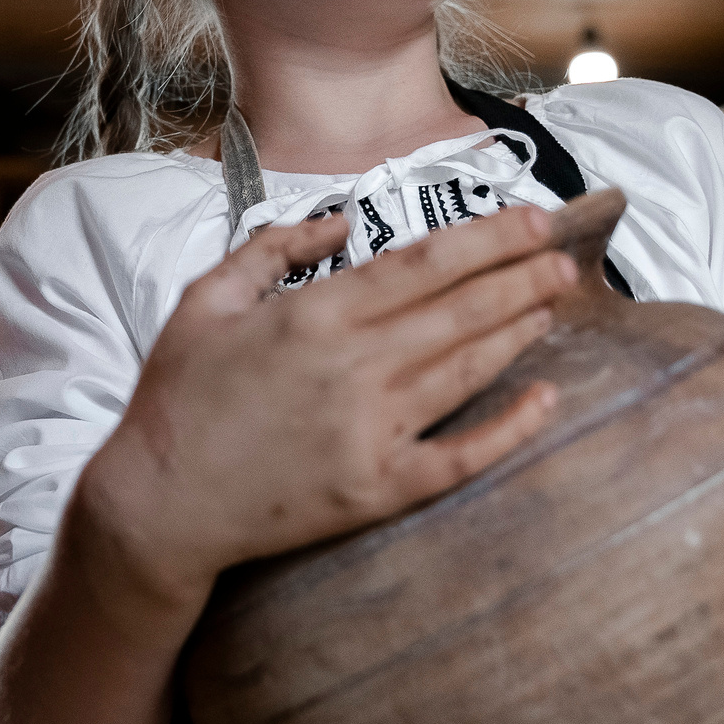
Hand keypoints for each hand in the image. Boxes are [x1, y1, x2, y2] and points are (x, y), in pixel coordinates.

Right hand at [80, 203, 577, 599]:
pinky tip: (545, 399)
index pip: (427, 263)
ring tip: (554, 303)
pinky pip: (460, 456)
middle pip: (462, 310)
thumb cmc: (177, 398)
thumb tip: (343, 219)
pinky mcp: (377, 488)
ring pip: (469, 370)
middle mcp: (354, 367)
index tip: (533, 220)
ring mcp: (371, 432)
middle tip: (565, 257)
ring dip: (519, 331)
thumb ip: (274, 247)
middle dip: (522, 277)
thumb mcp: (207, 300)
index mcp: (315, 315)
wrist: (158, 504)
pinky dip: (509, 428)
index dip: (490, 239)